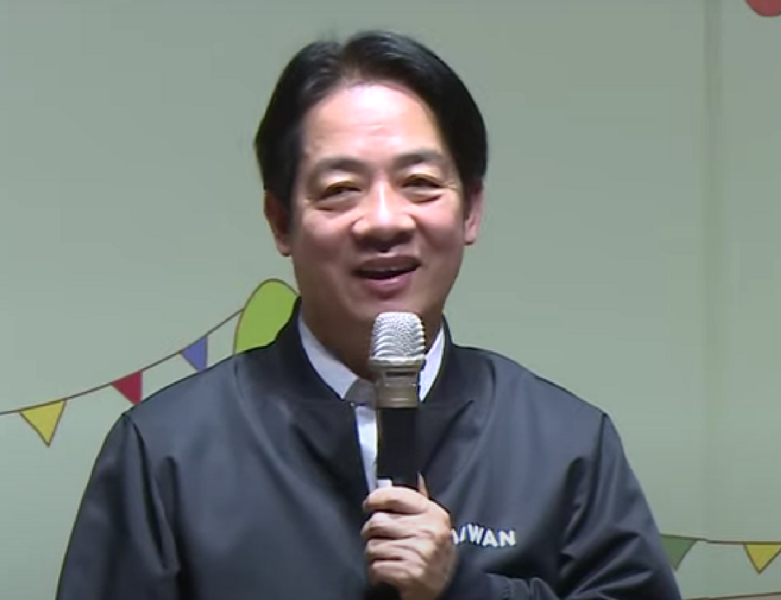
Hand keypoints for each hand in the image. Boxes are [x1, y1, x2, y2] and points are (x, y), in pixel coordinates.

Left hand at [361, 477, 456, 599]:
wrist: (447, 588)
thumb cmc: (435, 553)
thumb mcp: (434, 523)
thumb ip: (420, 501)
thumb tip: (416, 476)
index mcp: (432, 513)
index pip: (395, 495)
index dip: (375, 499)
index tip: (369, 505)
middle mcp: (427, 531)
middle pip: (377, 522)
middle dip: (370, 533)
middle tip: (376, 538)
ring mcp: (419, 552)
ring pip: (372, 546)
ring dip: (372, 555)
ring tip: (383, 557)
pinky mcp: (410, 574)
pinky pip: (376, 567)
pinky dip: (375, 572)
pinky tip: (385, 572)